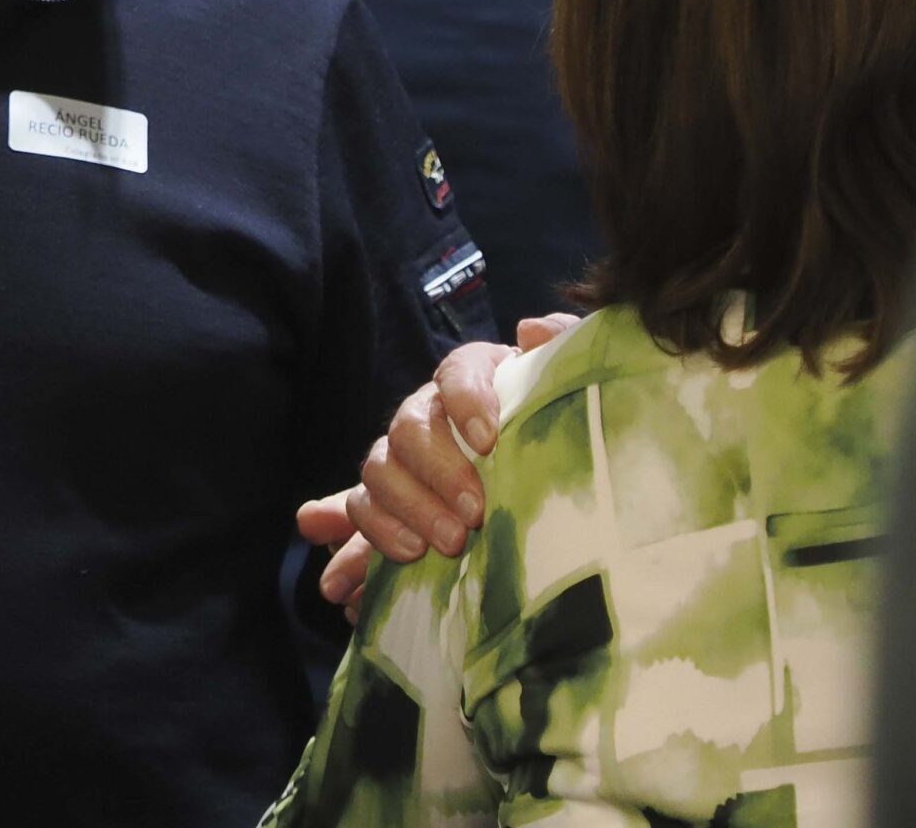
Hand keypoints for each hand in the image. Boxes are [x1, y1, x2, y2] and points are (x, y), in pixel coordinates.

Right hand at [302, 316, 577, 618]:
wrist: (553, 480)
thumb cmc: (563, 428)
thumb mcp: (571, 387)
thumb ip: (563, 347)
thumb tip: (532, 330)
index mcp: (473, 380)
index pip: (457, 371)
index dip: (467, 400)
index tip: (489, 440)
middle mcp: (429, 414)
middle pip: (409, 428)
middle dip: (435, 473)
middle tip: (471, 517)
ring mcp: (404, 463)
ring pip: (376, 473)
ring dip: (398, 511)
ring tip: (434, 548)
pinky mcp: (392, 510)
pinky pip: (358, 520)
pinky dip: (351, 550)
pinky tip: (343, 585)